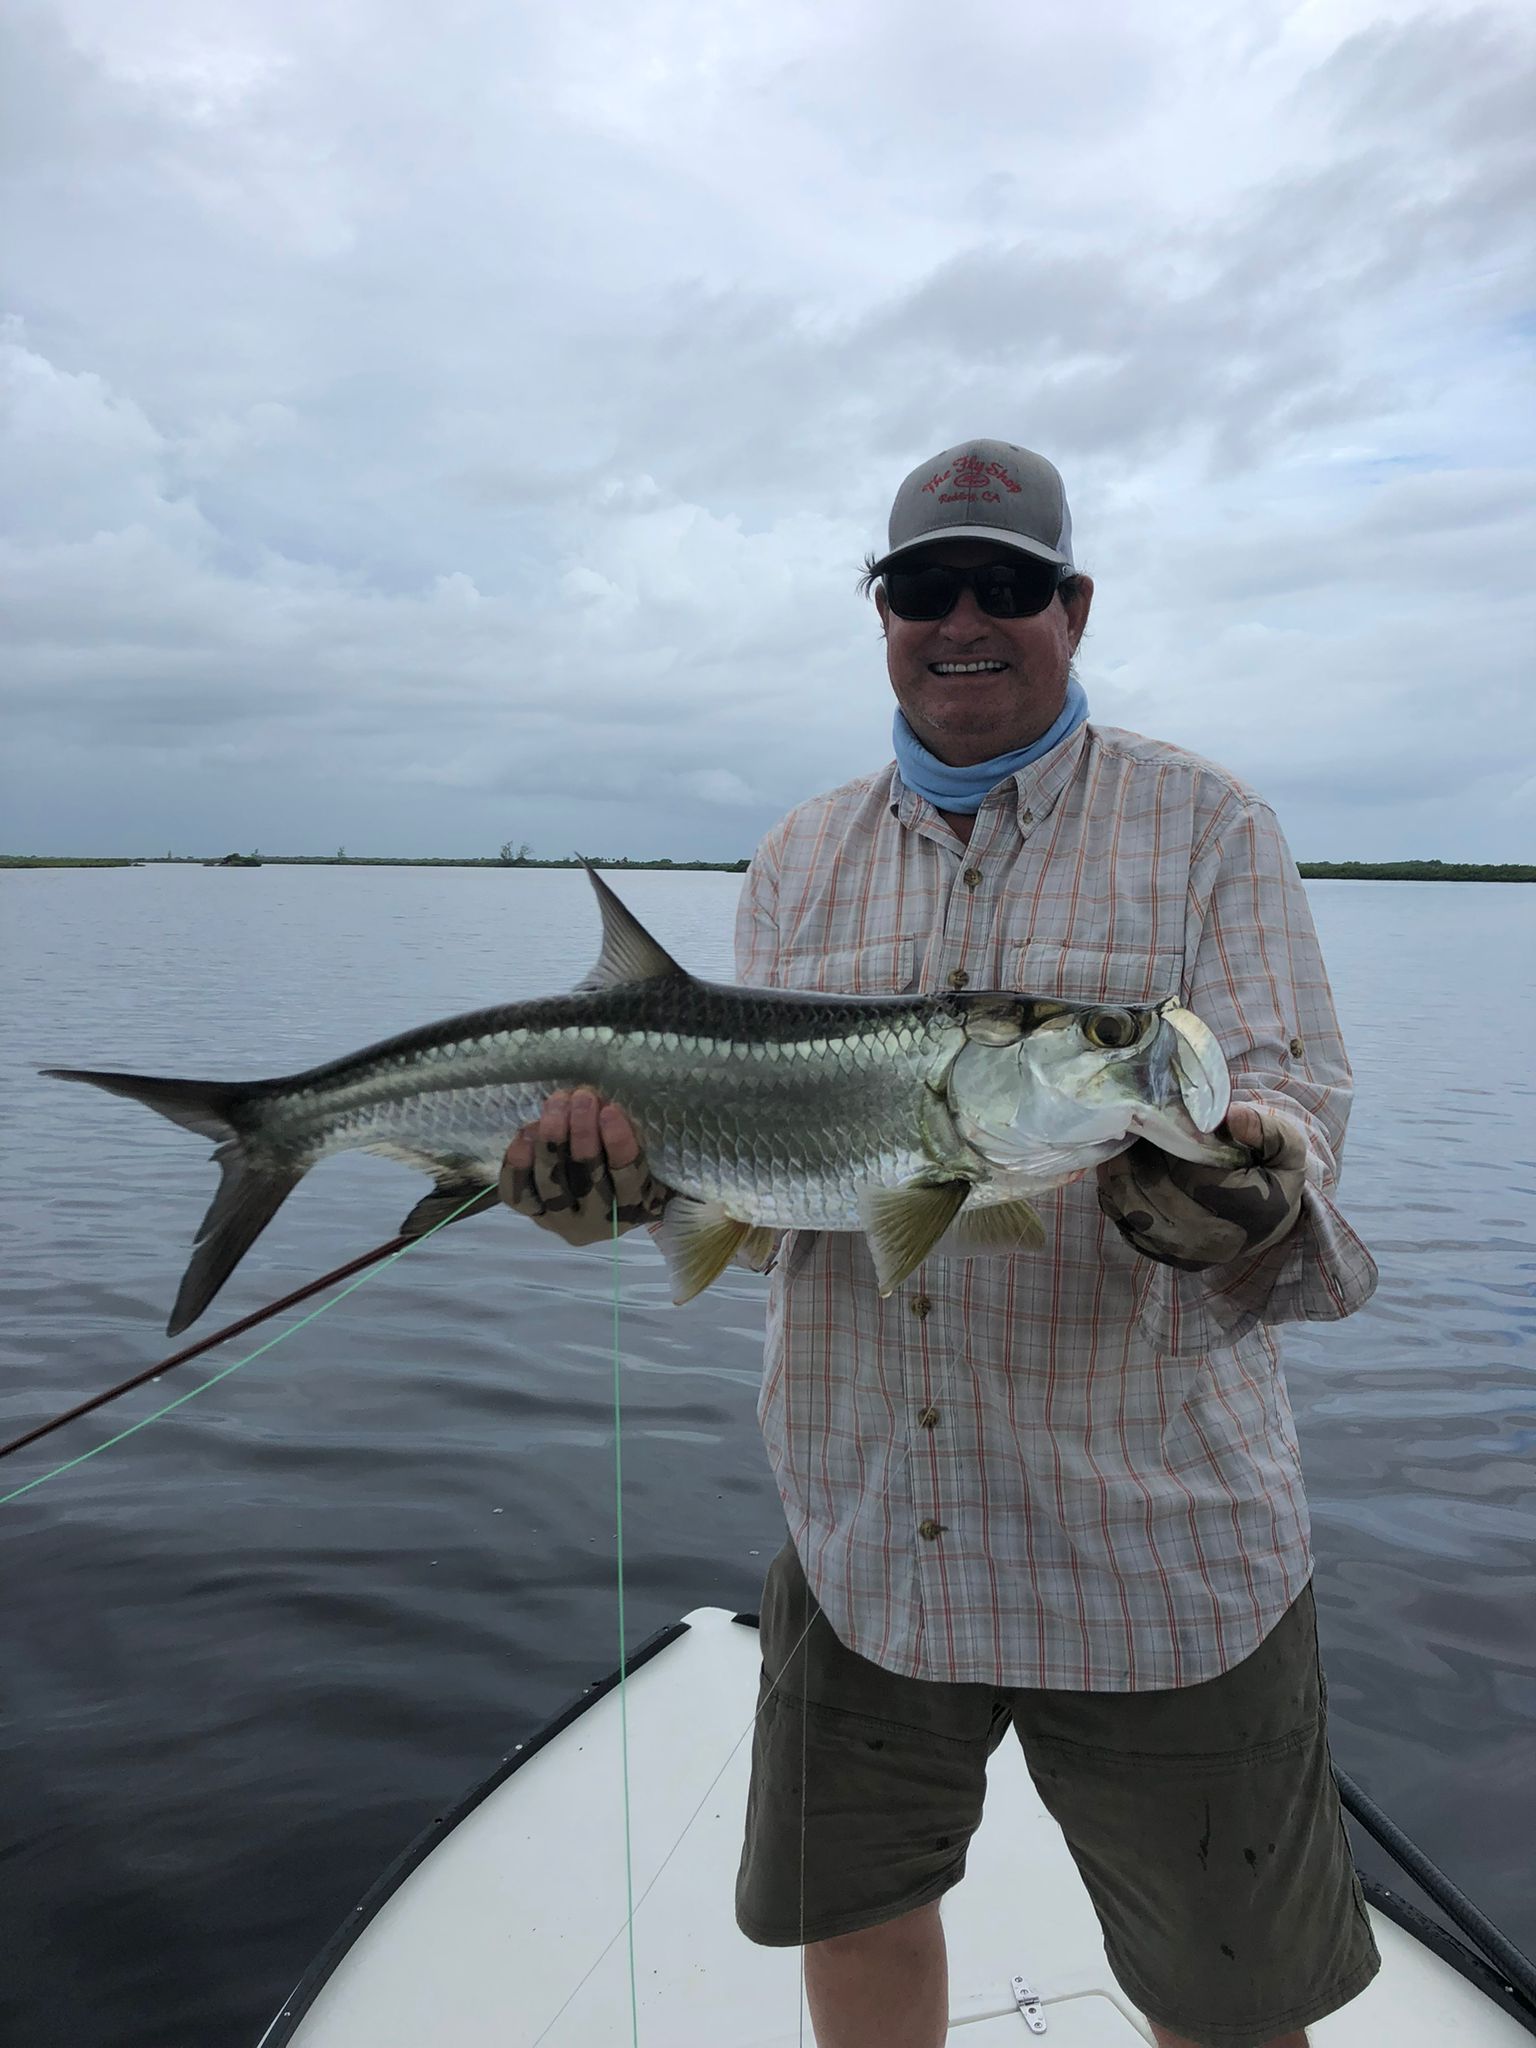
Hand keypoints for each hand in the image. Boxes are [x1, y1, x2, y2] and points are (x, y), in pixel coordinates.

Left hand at [499, 1089, 671, 1246]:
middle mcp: (594, 1220)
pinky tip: (527, 1131)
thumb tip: (599, 1105)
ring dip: (552, 1138)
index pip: (628, 1175)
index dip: (618, 1142)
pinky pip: (519, 1191)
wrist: (592, 1209)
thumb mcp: (637, 1152)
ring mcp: (559, 1220)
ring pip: (551, 1182)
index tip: (610, 1109)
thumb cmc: (620, 1171)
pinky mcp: (532, 1214)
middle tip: (582, 1097)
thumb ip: (624, 1132)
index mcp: (631, 1206)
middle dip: (583, 1132)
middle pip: (587, 1178)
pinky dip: (519, 1161)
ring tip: (556, 1102)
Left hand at [1097, 1104, 1306, 1272]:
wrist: (1274, 1222)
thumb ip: (1266, 1129)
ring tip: (1117, 1143)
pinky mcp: (1167, 1258)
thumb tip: (1232, 1116)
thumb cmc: (1276, 1178)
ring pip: (1133, 1212)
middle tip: (1127, 1124)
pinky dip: (1115, 1198)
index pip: (1189, 1173)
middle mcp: (1213, 1240)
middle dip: (1133, 1157)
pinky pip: (1128, 1227)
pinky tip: (1116, 1171)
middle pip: (1153, 1192)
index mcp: (1245, 1210)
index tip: (1153, 1115)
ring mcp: (1187, 1254)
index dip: (1165, 1143)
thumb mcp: (1287, 1148)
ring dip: (1117, 1176)